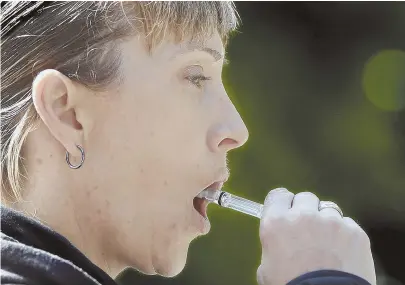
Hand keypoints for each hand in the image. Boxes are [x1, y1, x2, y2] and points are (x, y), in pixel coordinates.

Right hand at [257, 188, 375, 284]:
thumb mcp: (267, 267)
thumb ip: (273, 245)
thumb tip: (279, 243)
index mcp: (276, 222)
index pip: (278, 195)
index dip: (282, 203)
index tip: (286, 210)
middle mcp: (303, 216)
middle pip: (305, 198)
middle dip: (306, 211)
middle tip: (307, 229)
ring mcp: (331, 221)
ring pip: (328, 210)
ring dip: (326, 222)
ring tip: (327, 244)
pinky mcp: (354, 232)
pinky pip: (348, 224)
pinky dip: (344, 235)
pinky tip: (341, 252)